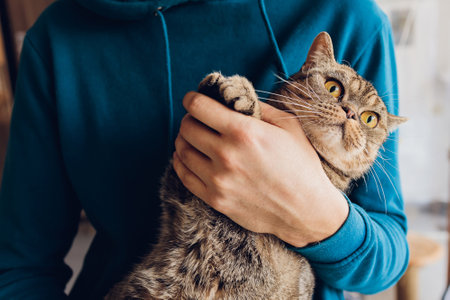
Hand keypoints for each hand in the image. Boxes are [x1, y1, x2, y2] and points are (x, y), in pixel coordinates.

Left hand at [173, 91, 348, 246]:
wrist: (307, 210)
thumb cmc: (301, 165)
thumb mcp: (288, 126)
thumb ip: (258, 108)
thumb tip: (234, 99)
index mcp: (243, 132)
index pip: (198, 107)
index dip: (192, 98)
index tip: (193, 99)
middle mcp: (226, 155)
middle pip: (187, 127)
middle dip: (190, 118)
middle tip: (198, 120)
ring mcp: (218, 180)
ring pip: (182, 151)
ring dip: (184, 140)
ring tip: (194, 138)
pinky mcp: (215, 199)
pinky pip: (184, 176)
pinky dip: (182, 162)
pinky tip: (190, 157)